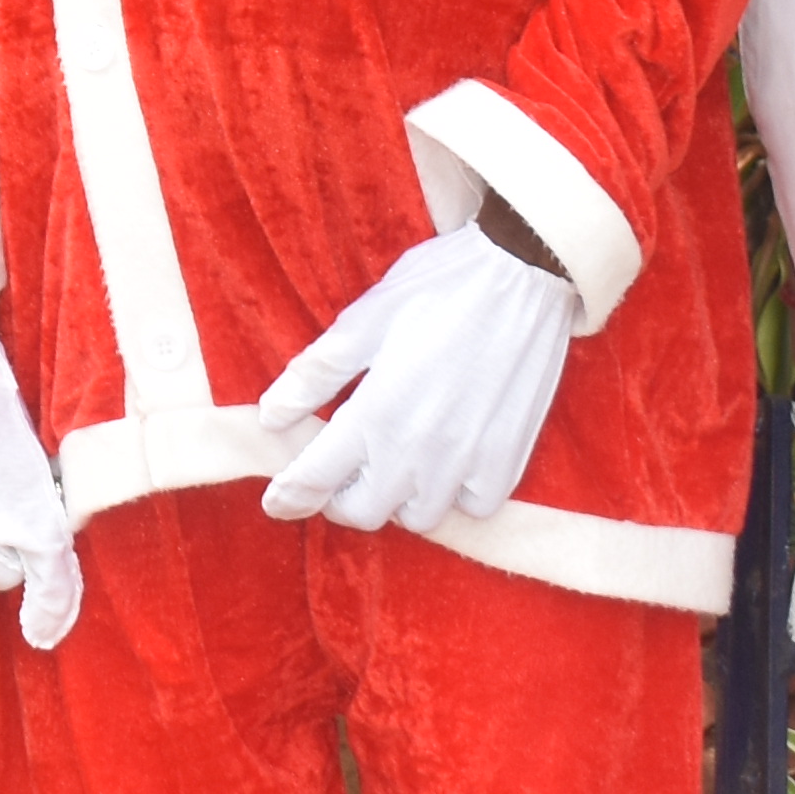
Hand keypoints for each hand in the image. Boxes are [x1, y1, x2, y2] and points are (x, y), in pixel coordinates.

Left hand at [259, 226, 574, 536]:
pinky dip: (453, 496)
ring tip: (392, 462)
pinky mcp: (509, 461)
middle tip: (338, 471)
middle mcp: (421, 452)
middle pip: (366, 512)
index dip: (290, 495)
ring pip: (419, 517)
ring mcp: (469, 463)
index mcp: (376, 415)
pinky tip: (444, 462)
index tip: (277, 502)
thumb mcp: (362, 321)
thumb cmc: (437, 289)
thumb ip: (314, 376)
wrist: (524, 276)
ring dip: (397, 500)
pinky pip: (473, 508)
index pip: (317, 479)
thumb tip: (271, 416)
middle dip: (341, 498)